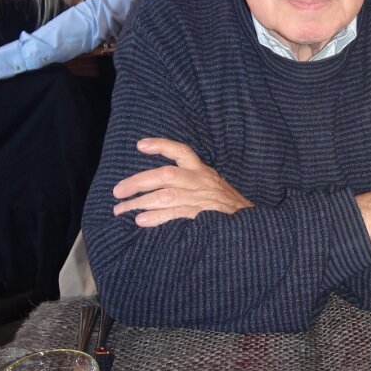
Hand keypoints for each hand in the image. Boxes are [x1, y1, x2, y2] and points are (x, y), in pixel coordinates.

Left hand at [113, 138, 253, 226]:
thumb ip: (190, 181)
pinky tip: (141, 220)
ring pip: (166, 195)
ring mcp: (201, 198)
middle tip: (117, 190)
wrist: (252, 225)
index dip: (161, 146)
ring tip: (121, 209)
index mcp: (203, 171)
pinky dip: (156, 217)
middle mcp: (201, 181)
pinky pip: (175, 214)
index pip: (181, 151)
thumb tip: (158, 184)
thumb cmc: (227, 206)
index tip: (140, 145)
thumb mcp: (212, 185)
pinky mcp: (203, 216)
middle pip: (166, 174)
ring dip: (140, 202)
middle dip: (138, 181)